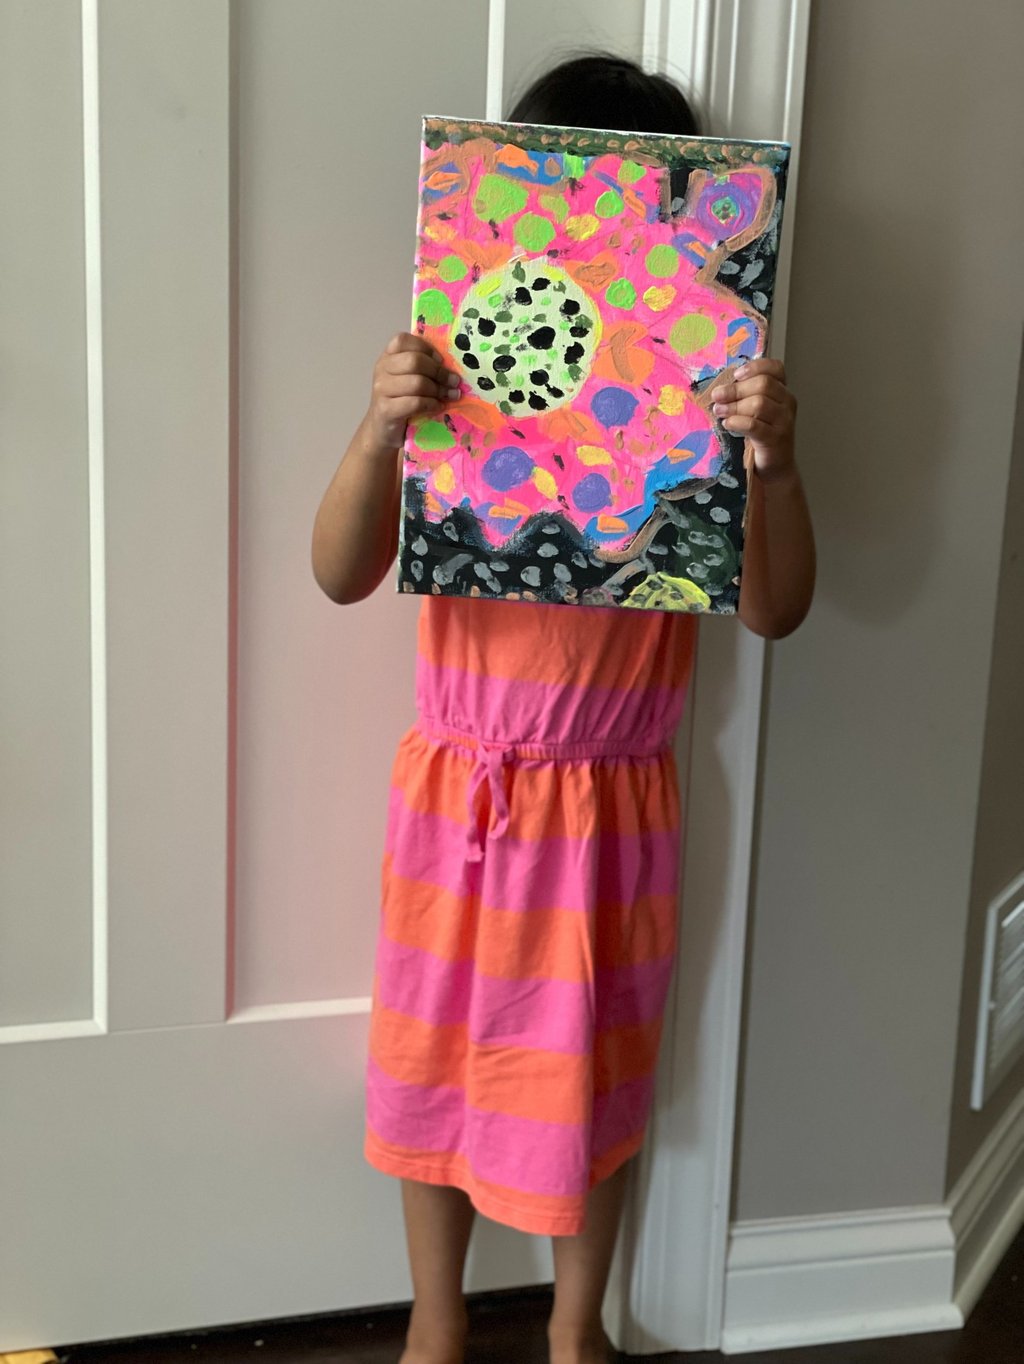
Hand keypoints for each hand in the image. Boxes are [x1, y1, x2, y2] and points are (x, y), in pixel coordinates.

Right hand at [366, 332, 461, 450]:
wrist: (384, 430)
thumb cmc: (402, 402)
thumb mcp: (409, 379)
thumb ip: (423, 367)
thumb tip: (452, 366)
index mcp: (387, 357)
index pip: (402, 340)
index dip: (426, 348)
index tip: (441, 361)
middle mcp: (381, 369)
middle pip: (414, 361)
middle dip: (439, 372)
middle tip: (453, 382)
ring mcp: (381, 389)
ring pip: (417, 383)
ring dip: (438, 390)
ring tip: (449, 396)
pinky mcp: (385, 409)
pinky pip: (415, 402)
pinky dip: (431, 404)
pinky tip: (438, 407)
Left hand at [709, 357, 797, 481]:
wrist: (774, 465)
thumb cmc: (760, 435)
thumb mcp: (755, 410)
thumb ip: (745, 395)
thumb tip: (721, 386)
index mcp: (783, 391)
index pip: (775, 368)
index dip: (755, 367)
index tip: (736, 375)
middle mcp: (787, 402)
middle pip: (763, 384)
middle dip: (736, 389)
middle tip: (717, 396)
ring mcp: (784, 421)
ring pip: (759, 403)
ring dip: (734, 406)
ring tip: (719, 411)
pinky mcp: (775, 439)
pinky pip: (754, 425)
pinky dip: (737, 422)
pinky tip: (727, 424)